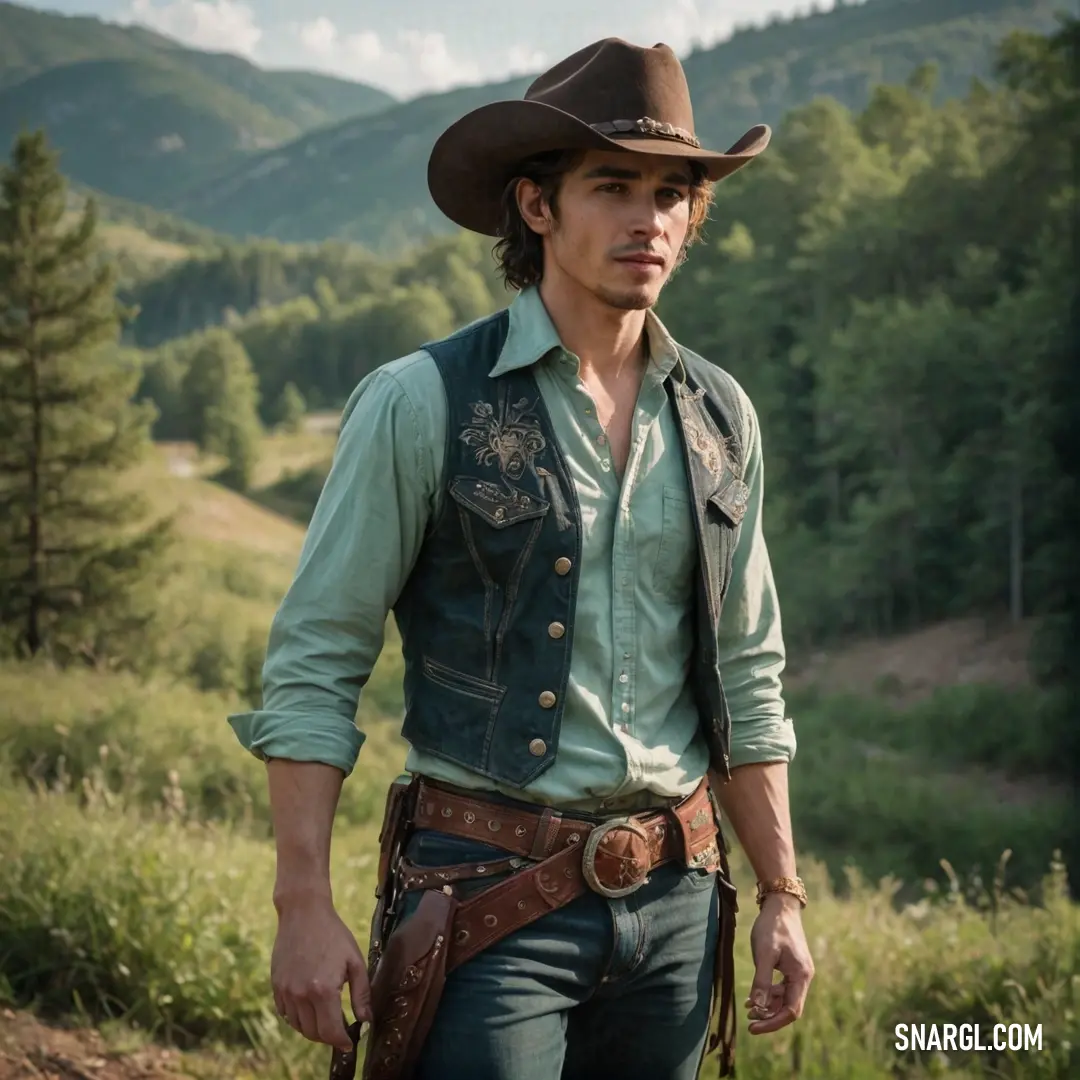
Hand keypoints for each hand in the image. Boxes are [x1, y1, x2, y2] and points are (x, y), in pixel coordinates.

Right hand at [270, 890, 371, 1051]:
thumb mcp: (354, 960)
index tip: (349, 1042)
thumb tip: (366, 1020)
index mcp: (323, 990)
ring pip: (298, 1026)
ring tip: (326, 1018)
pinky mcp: (276, 986)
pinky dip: (298, 1018)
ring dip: (313, 1028)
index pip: (330, 1032)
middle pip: (313, 1033)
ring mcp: (285, 991)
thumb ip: (361, 994)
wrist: (303, 913)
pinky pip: (286, 1014)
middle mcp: (301, 995)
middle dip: (328, 1036)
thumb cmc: (333, 934)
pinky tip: (309, 1007)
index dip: (341, 1041)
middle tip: (340, 1029)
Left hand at [744, 892, 813, 1033]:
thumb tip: (756, 1007)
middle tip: (749, 1022)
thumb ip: (761, 980)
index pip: (791, 1010)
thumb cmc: (772, 927)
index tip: (753, 1027)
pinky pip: (781, 988)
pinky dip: (768, 994)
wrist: (780, 905)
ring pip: (784, 999)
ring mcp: (797, 973)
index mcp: (801, 976)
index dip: (773, 1022)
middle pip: (789, 1008)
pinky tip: (753, 997)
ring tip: (748, 1009)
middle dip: (769, 1016)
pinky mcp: (790, 967)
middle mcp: (803, 977)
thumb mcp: (764, 952)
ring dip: (768, 1006)